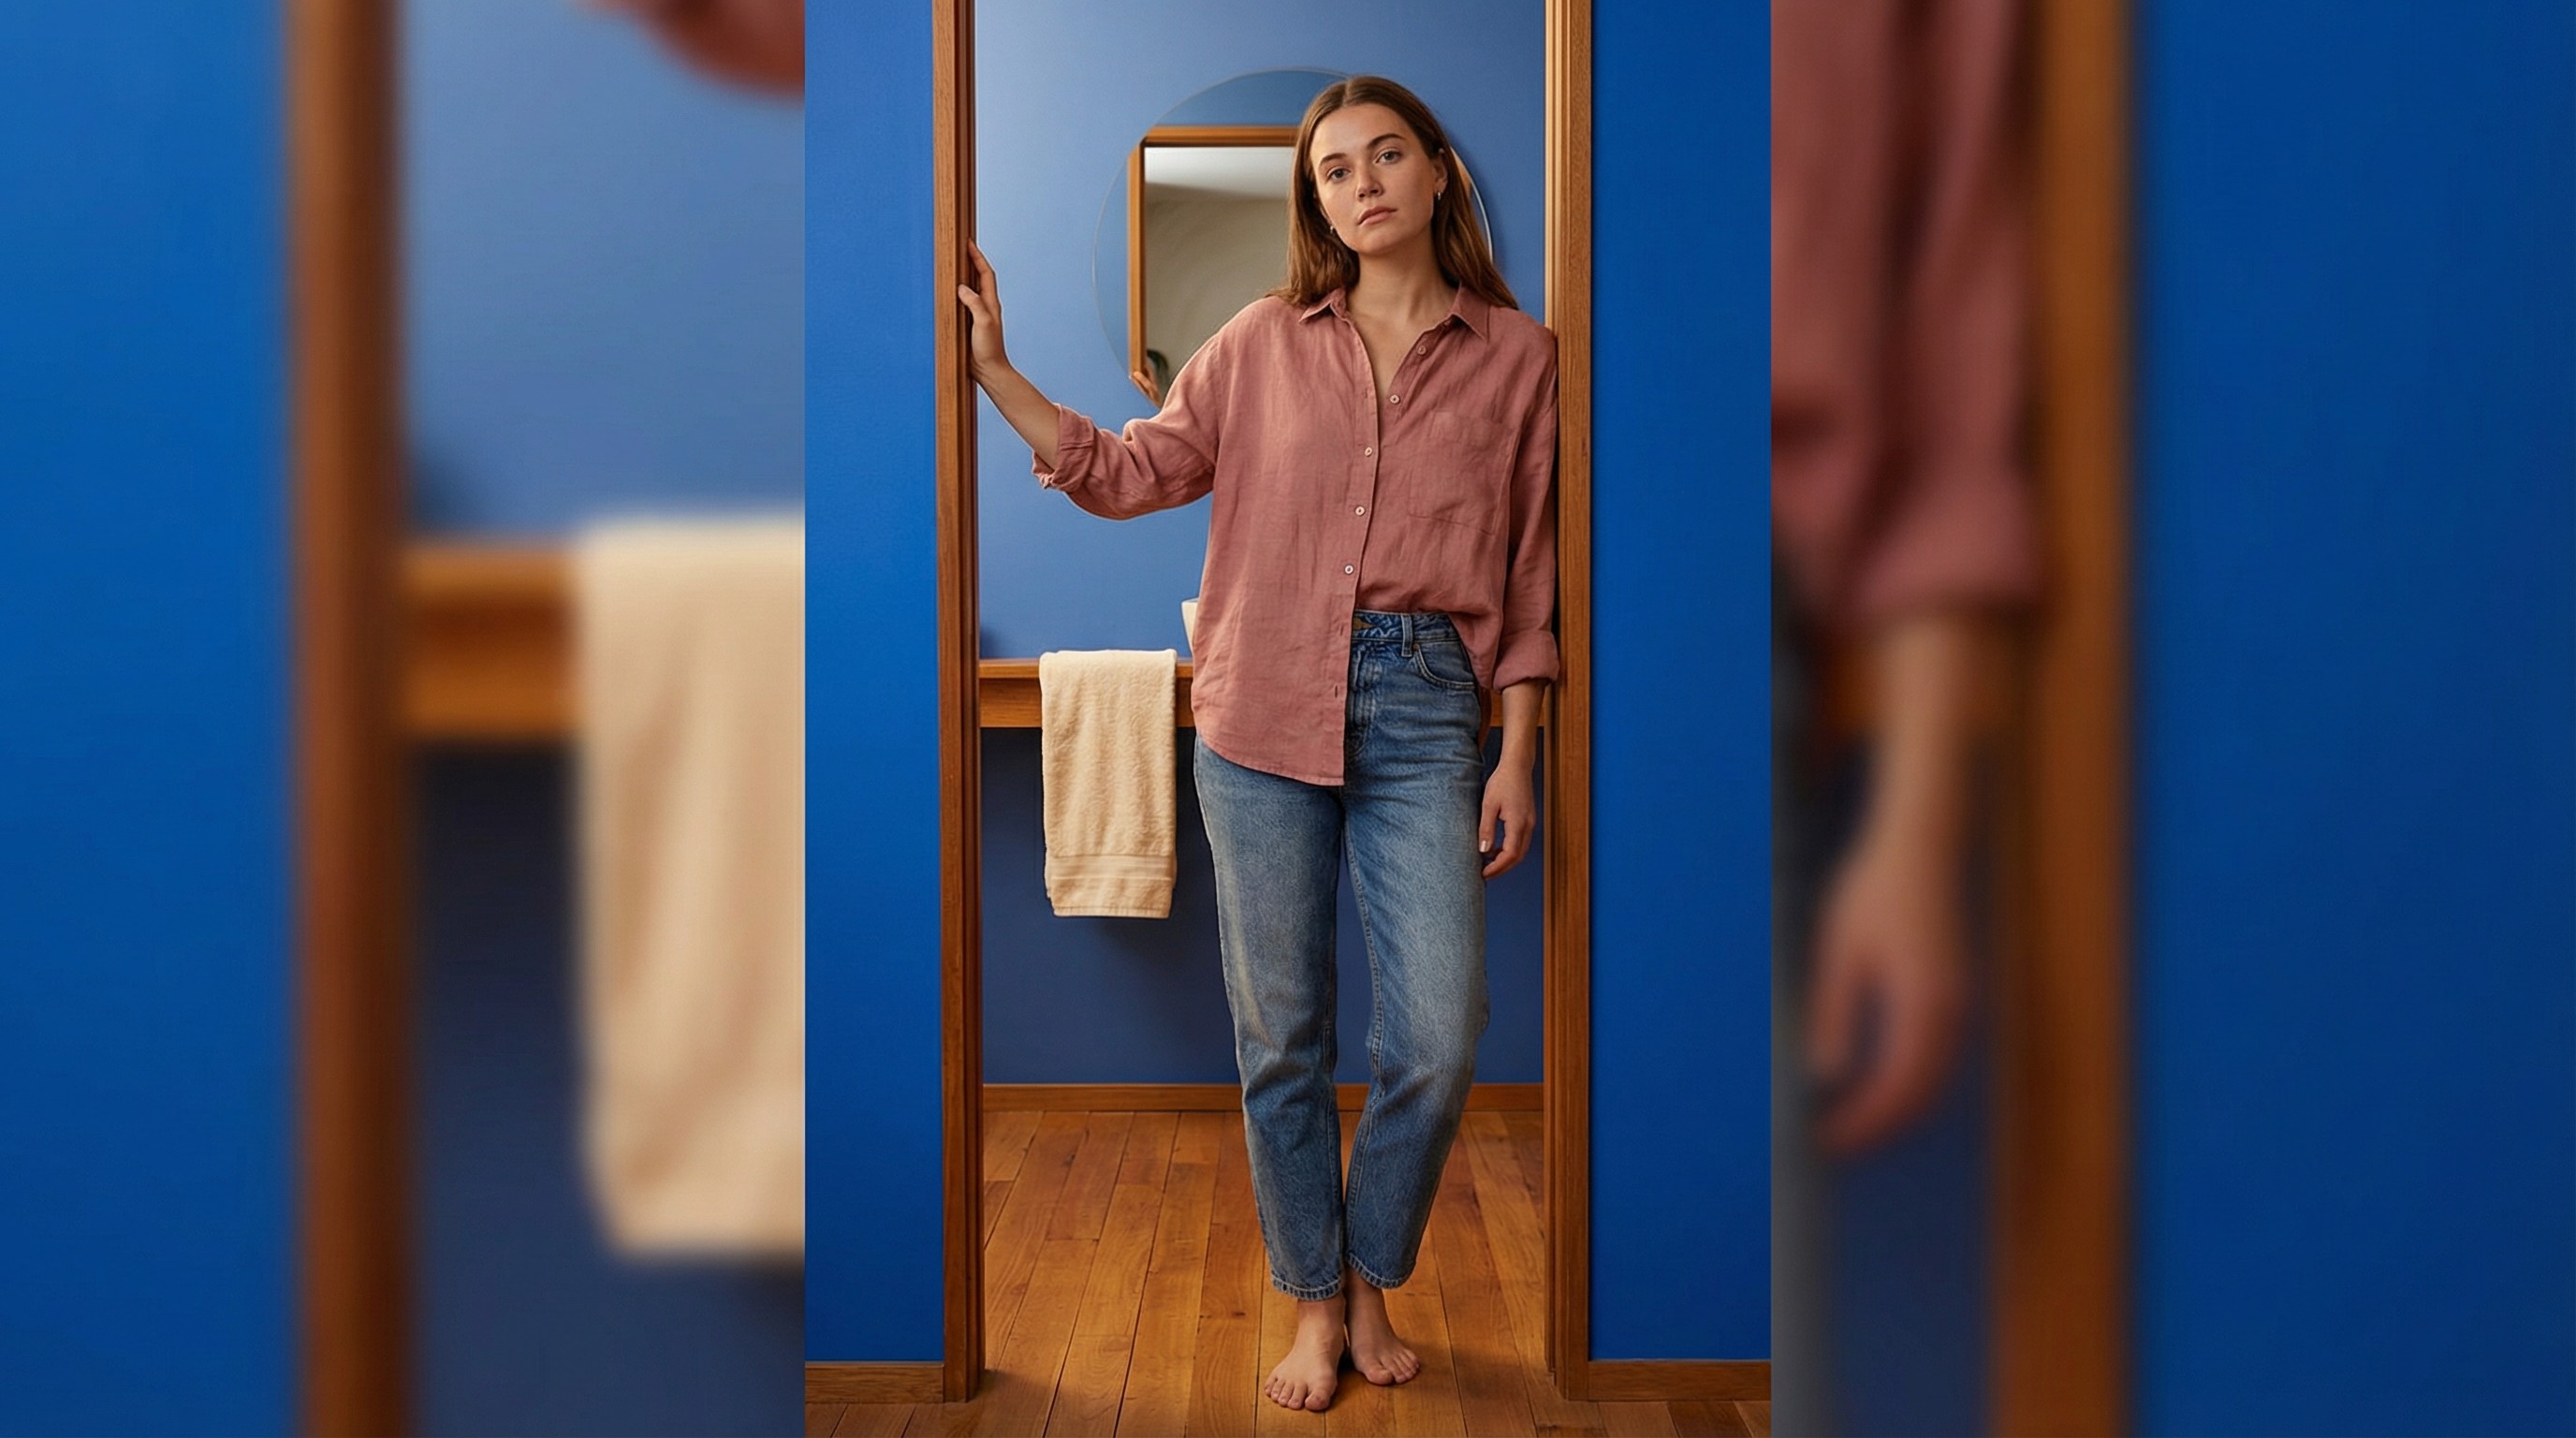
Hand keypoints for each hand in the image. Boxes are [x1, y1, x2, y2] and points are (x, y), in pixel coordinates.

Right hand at [954, 239, 1010, 384]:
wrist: (989, 371)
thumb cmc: (989, 349)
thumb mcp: (983, 323)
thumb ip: (974, 303)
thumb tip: (961, 287)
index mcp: (990, 303)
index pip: (985, 273)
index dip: (977, 257)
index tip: (968, 243)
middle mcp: (985, 306)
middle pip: (979, 277)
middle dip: (971, 261)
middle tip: (961, 248)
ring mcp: (978, 315)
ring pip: (971, 289)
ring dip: (964, 275)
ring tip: (954, 264)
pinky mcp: (970, 324)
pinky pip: (963, 302)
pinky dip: (957, 292)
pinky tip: (949, 292)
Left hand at [1478, 760, 1535, 878]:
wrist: (1517, 766)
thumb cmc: (1502, 782)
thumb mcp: (1488, 805)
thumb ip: (1486, 829)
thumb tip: (1483, 851)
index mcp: (1518, 824)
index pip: (1510, 855)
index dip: (1497, 868)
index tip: (1484, 874)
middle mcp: (1528, 826)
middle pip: (1517, 857)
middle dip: (1501, 869)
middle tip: (1485, 874)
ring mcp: (1530, 823)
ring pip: (1520, 851)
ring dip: (1506, 860)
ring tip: (1488, 863)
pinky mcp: (1528, 820)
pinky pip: (1521, 842)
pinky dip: (1509, 850)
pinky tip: (1496, 848)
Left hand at [1804, 828, 1973, 1154]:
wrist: (1922, 847)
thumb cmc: (1875, 891)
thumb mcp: (1840, 951)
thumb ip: (1835, 1014)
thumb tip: (1825, 1076)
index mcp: (1924, 1003)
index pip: (1896, 1089)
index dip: (1862, 1124)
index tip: (1824, 1143)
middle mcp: (1953, 1014)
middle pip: (1921, 1098)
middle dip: (1876, 1130)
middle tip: (1828, 1148)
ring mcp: (1960, 1010)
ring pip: (1933, 1085)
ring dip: (1892, 1115)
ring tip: (1843, 1129)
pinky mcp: (1956, 1003)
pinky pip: (1935, 1064)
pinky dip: (1906, 1090)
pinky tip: (1869, 1094)